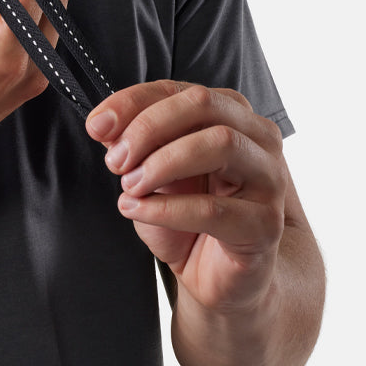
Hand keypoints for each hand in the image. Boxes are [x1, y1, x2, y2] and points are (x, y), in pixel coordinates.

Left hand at [86, 81, 287, 313]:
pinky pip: (214, 208)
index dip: (131, 102)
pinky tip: (138, 210)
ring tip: (129, 185)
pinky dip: (167, 208)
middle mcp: (257, 137)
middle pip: (202, 104)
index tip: (97, 126)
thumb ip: (132, 143)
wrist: (220, 275)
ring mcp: (268, 178)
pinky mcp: (266, 224)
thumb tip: (104, 126)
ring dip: (162, 163)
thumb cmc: (188, 214)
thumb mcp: (151, 171)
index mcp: (229, 112)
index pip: (176, 90)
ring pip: (219, 144)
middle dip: (148, 127)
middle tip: (116, 159)